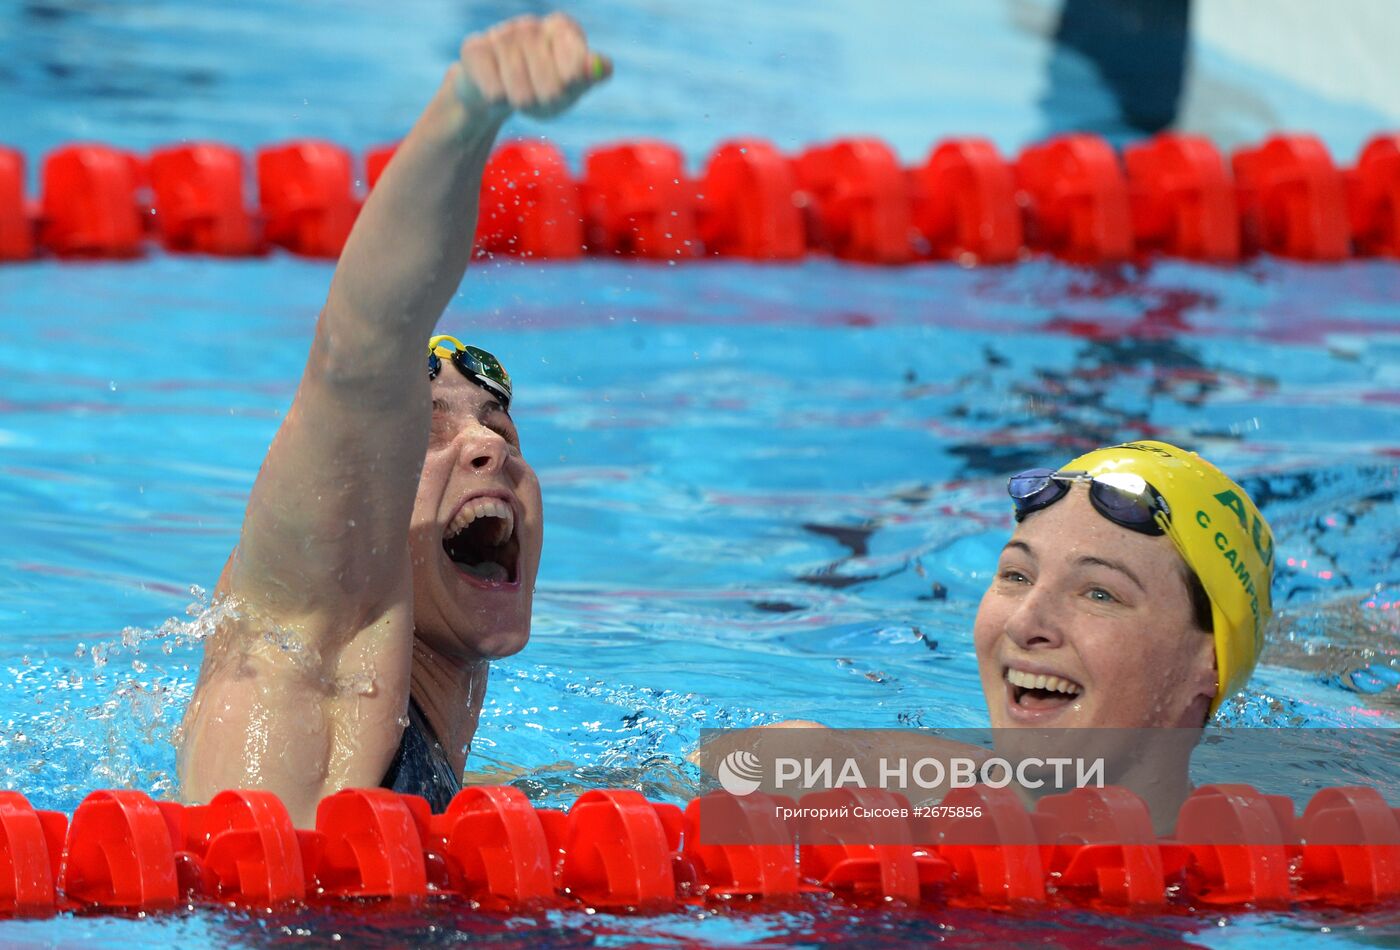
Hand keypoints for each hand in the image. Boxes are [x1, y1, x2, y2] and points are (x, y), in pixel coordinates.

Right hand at [454, 13, 610, 120]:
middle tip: (541, 97)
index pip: (575, 63)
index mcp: (562, 28)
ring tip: (520, 96)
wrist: (496, 91)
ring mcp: (502, 33)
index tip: (567, 87)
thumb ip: (589, 77)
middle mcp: (532, 25)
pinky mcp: (475, 48)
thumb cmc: (540, 88)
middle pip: (549, 82)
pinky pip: (494, 91)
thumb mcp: (569, 88)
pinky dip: (498, 101)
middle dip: (546, 101)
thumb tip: (604, 67)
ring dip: (522, 104)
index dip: (571, 84)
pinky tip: (497, 90)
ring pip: (520, 91)